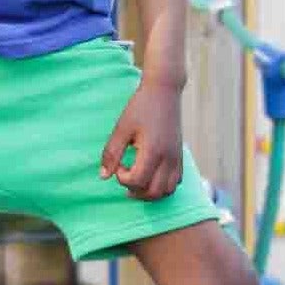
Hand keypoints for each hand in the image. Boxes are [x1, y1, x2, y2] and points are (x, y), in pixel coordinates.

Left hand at [99, 81, 182, 200]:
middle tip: (125, 178)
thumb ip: (112, 153)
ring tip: (137, 181)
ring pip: (167, 191)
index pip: (137, 180)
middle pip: (153, 192)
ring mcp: (177, 159)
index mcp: (152, 151)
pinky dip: (162, 187)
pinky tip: (150, 176)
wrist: (164, 92)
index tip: (119, 165)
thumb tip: (104, 176)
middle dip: (136, 192)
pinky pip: (175, 182)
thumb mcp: (121, 128)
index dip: (123, 178)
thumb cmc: (140, 107)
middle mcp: (168, 158)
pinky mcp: (180, 156)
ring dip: (150, 193)